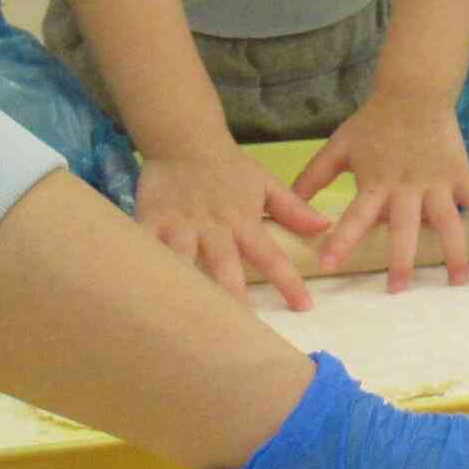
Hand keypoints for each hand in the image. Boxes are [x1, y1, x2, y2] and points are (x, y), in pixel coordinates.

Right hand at [136, 142, 332, 311]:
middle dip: (233, 298)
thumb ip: (293, 209)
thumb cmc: (228, 168)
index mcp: (243, 222)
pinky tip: (143, 291)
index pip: (271, 256)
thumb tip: (325, 228)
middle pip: (225, 266)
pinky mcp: (150, 221)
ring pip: (183, 260)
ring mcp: (180, 226)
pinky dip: (145, 266)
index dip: (288, 282)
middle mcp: (213, 228)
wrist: (185, 138)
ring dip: (187, 287)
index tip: (304, 307)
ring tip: (188, 318)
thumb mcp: (266, 184)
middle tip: (240, 331)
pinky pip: (146, 247)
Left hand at [300, 93, 468, 291]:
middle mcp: (406, 189)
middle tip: (398, 289)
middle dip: (402, 259)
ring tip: (457, 282)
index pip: (355, 216)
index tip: (329, 265)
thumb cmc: (373, 122)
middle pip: (404, 229)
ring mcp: (437, 183)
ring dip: (453, 252)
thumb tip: (288, 205)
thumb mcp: (338, 148)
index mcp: (375, 184)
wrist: (413, 92)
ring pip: (447, 222)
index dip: (342, 240)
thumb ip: (313, 177)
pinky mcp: (460, 175)